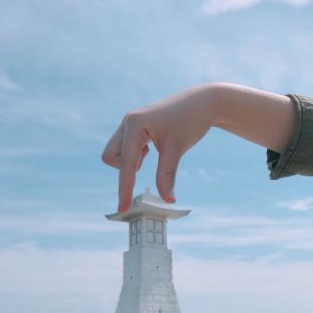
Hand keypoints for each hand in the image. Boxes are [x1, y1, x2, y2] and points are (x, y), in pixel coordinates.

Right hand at [102, 84, 217, 212]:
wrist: (202, 102)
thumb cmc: (190, 121)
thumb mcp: (177, 149)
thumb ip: (167, 175)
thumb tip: (168, 200)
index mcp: (135, 125)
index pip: (127, 165)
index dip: (125, 189)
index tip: (123, 210)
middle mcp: (128, 122)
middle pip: (110, 158)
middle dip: (124, 168)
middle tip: (147, 163)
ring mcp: (130, 124)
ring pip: (116, 153)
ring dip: (130, 161)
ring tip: (152, 152)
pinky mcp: (136, 127)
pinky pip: (125, 148)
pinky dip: (135, 155)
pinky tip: (151, 148)